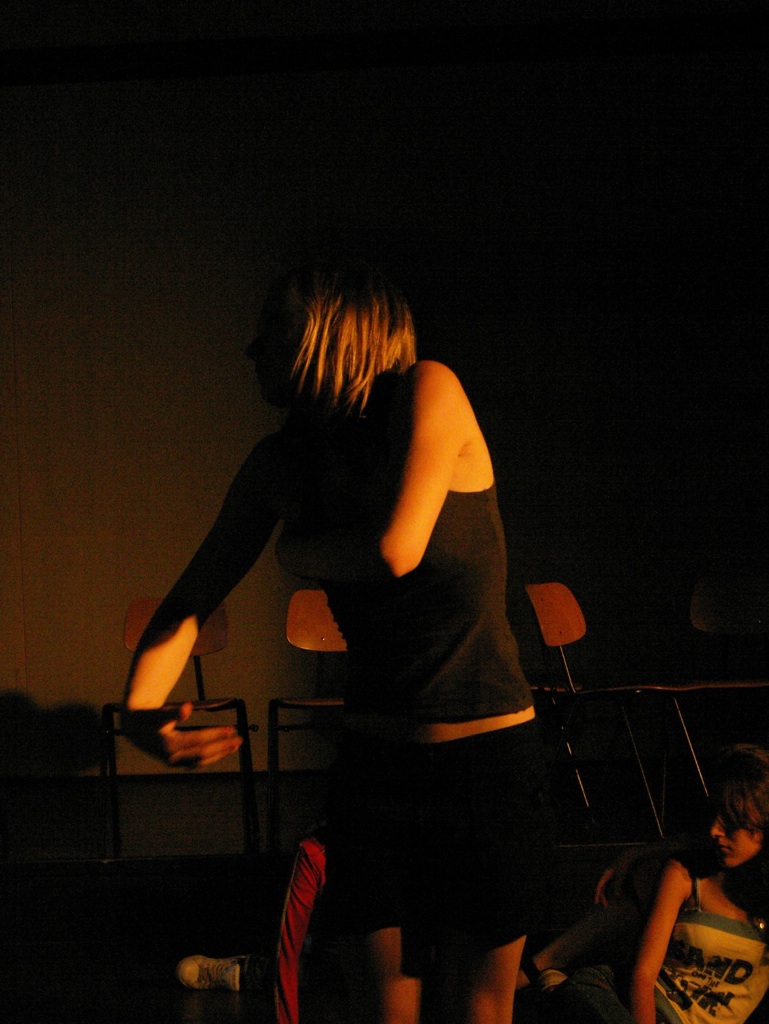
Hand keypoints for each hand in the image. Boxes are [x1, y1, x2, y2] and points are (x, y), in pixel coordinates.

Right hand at [122, 703, 242, 767]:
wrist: (133, 728)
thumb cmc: (148, 717)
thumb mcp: (158, 713)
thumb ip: (173, 712)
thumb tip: (187, 708)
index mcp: (168, 744)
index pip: (198, 740)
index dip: (216, 735)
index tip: (231, 729)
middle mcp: (172, 757)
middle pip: (203, 753)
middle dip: (222, 747)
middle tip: (240, 739)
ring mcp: (174, 761)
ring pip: (201, 760)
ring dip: (219, 753)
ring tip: (235, 745)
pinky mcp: (175, 762)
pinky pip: (196, 761)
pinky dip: (210, 756)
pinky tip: (221, 750)